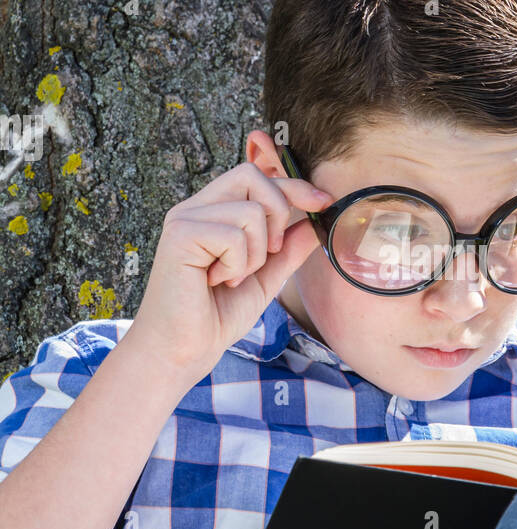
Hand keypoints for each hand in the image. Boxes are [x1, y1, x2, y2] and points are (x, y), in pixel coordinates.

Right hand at [125, 161, 332, 382]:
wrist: (184, 351)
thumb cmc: (217, 315)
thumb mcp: (265, 277)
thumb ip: (288, 249)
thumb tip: (315, 221)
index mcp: (212, 212)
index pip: (257, 178)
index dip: (293, 185)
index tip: (324, 201)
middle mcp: (195, 208)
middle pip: (252, 177)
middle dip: (278, 213)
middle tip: (269, 254)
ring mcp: (184, 219)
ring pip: (250, 211)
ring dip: (255, 254)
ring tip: (232, 277)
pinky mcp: (180, 235)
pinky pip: (234, 235)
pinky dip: (238, 265)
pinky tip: (218, 281)